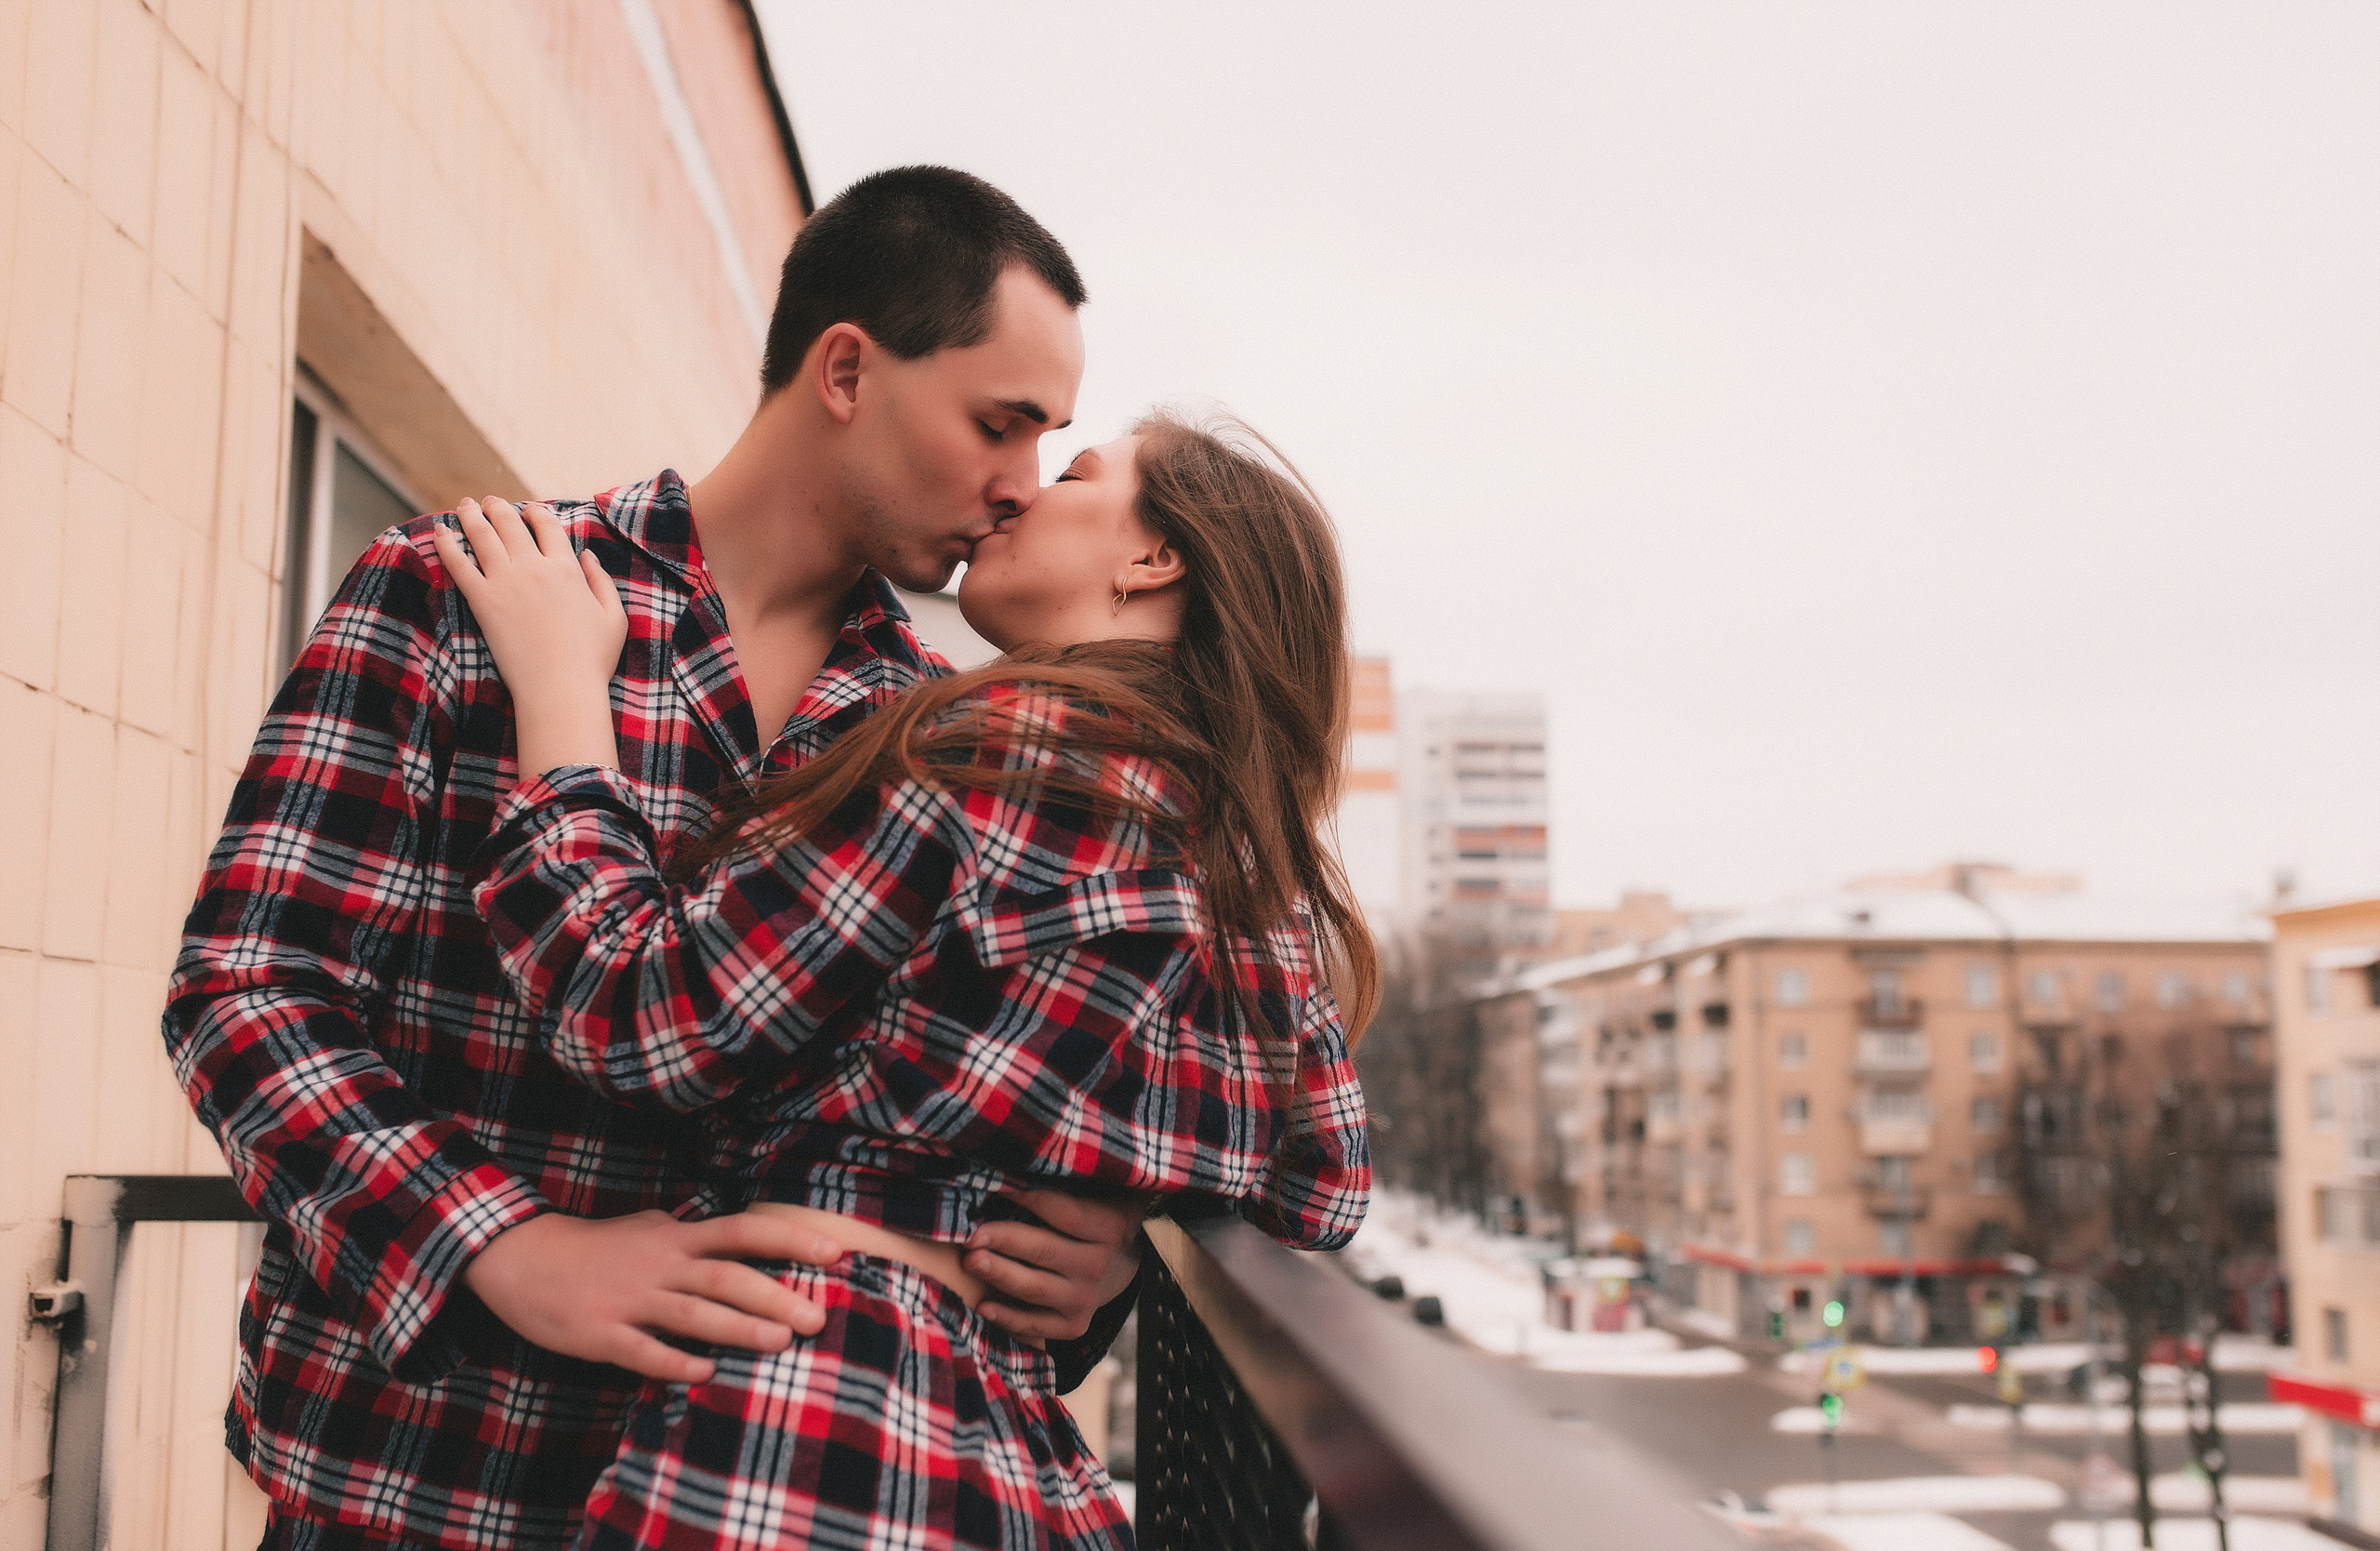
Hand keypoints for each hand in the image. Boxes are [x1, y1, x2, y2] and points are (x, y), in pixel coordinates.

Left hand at [430, 497, 626, 771]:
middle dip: (497, 507)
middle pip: (510, 523)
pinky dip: (447, 544)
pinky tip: (440, 532)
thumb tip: (587, 554)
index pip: (546, 525)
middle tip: (488, 502)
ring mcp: (505, 582)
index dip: (535, 512)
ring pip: (482, 535)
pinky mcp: (482, 601)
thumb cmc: (592, 659)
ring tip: (464, 505)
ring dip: (471, 515)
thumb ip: (601, 580)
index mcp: (567, 568)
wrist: (560, 687)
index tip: (527, 510)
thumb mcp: (614, 616)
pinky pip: (459, 564)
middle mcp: (534, 567)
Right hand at [463, 1210, 844, 1383]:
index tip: (836, 1253)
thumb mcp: (647, 1227)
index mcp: (676, 1236)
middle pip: (727, 1276)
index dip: (790, 1240)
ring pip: (693, 1313)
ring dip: (739, 1329)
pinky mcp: (600, 1333)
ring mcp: (630, 1298)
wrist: (521, 1259)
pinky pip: (643, 1351)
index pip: (744, 1231)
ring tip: (781, 1344)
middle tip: (818, 1319)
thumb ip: (692, 1234)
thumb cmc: (595, 1247)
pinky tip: (705, 1375)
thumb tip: (740, 1235)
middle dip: (775, 1297)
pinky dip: (674, 1362)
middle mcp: (660, 1263)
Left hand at [963, 1189, 1145, 1340]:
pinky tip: (983, 1305)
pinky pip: (1036, 1325)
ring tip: (971, 1260)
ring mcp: (1086, 1298)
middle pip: (1044, 1250)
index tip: (996, 1187)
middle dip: (1004, 1240)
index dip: (1029, 1199)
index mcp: (1110, 1226)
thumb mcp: (1101, 1190)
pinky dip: (1009, 1318)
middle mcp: (1099, 1265)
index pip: (1066, 1213)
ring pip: (1035, 1288)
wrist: (1121, 1264)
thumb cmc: (1096, 1215)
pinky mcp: (1073, 1325)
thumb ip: (1073, 1177)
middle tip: (972, 1234)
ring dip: (1000, 1275)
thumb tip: (1021, 1161)